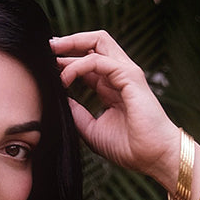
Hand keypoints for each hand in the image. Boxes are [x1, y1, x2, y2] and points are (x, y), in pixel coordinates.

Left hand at [49, 31, 180, 189]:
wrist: (153, 157)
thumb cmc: (128, 147)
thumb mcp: (92, 129)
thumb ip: (77, 113)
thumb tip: (59, 100)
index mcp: (111, 85)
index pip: (87, 61)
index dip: (66, 59)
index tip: (46, 62)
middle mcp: (119, 74)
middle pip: (93, 43)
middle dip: (69, 41)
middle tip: (47, 47)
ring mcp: (126, 73)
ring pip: (98, 43)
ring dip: (73, 45)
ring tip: (52, 54)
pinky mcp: (130, 77)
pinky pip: (99, 61)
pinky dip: (79, 66)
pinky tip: (65, 78)